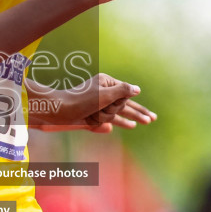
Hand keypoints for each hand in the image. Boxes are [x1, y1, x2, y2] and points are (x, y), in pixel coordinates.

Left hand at [31, 73, 155, 131]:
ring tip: (137, 125)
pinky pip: (100, 122)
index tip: (137, 115)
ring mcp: (94, 106)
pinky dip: (107, 124)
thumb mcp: (104, 94)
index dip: (137, 108)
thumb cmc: (81, 100)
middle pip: (123, 105)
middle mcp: (101, 93)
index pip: (126, 96)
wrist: (57, 111)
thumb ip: (122, 91)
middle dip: (138, 112)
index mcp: (106, 83)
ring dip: (125, 120)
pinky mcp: (86, 117)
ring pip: (112, 115)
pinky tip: (111, 128)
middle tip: (153, 119)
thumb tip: (137, 89)